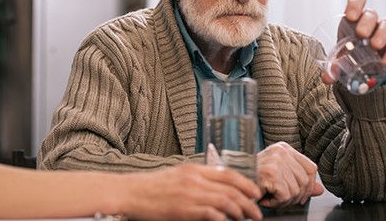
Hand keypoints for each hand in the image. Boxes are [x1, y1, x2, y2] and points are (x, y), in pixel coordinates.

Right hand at [123, 163, 262, 220]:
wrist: (129, 192)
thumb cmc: (150, 187)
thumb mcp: (176, 175)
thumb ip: (196, 178)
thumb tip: (216, 187)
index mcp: (194, 169)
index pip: (229, 174)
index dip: (247, 184)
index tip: (255, 194)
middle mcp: (195, 179)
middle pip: (232, 189)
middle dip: (249, 203)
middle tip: (256, 213)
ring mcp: (190, 194)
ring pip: (226, 202)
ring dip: (240, 212)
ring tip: (245, 219)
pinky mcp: (184, 210)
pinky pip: (212, 214)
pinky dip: (223, 219)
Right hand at [257, 142, 323, 207]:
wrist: (234, 183)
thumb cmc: (254, 179)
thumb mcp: (281, 177)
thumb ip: (301, 182)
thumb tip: (320, 190)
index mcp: (284, 148)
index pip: (312, 168)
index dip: (308, 186)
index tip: (299, 195)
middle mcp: (281, 151)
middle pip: (305, 181)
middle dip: (295, 196)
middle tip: (280, 198)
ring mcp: (275, 160)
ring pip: (296, 190)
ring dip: (284, 201)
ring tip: (271, 197)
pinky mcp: (271, 172)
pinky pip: (286, 195)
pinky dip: (276, 202)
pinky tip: (266, 198)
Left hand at [322, 0, 385, 84]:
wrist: (366, 63)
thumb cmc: (349, 52)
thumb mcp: (339, 57)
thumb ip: (332, 67)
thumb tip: (326, 78)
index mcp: (353, 17)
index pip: (358, 0)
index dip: (355, 3)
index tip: (350, 16)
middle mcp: (370, 21)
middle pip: (371, 14)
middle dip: (367, 22)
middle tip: (360, 34)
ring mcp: (383, 30)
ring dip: (381, 33)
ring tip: (374, 46)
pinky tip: (385, 60)